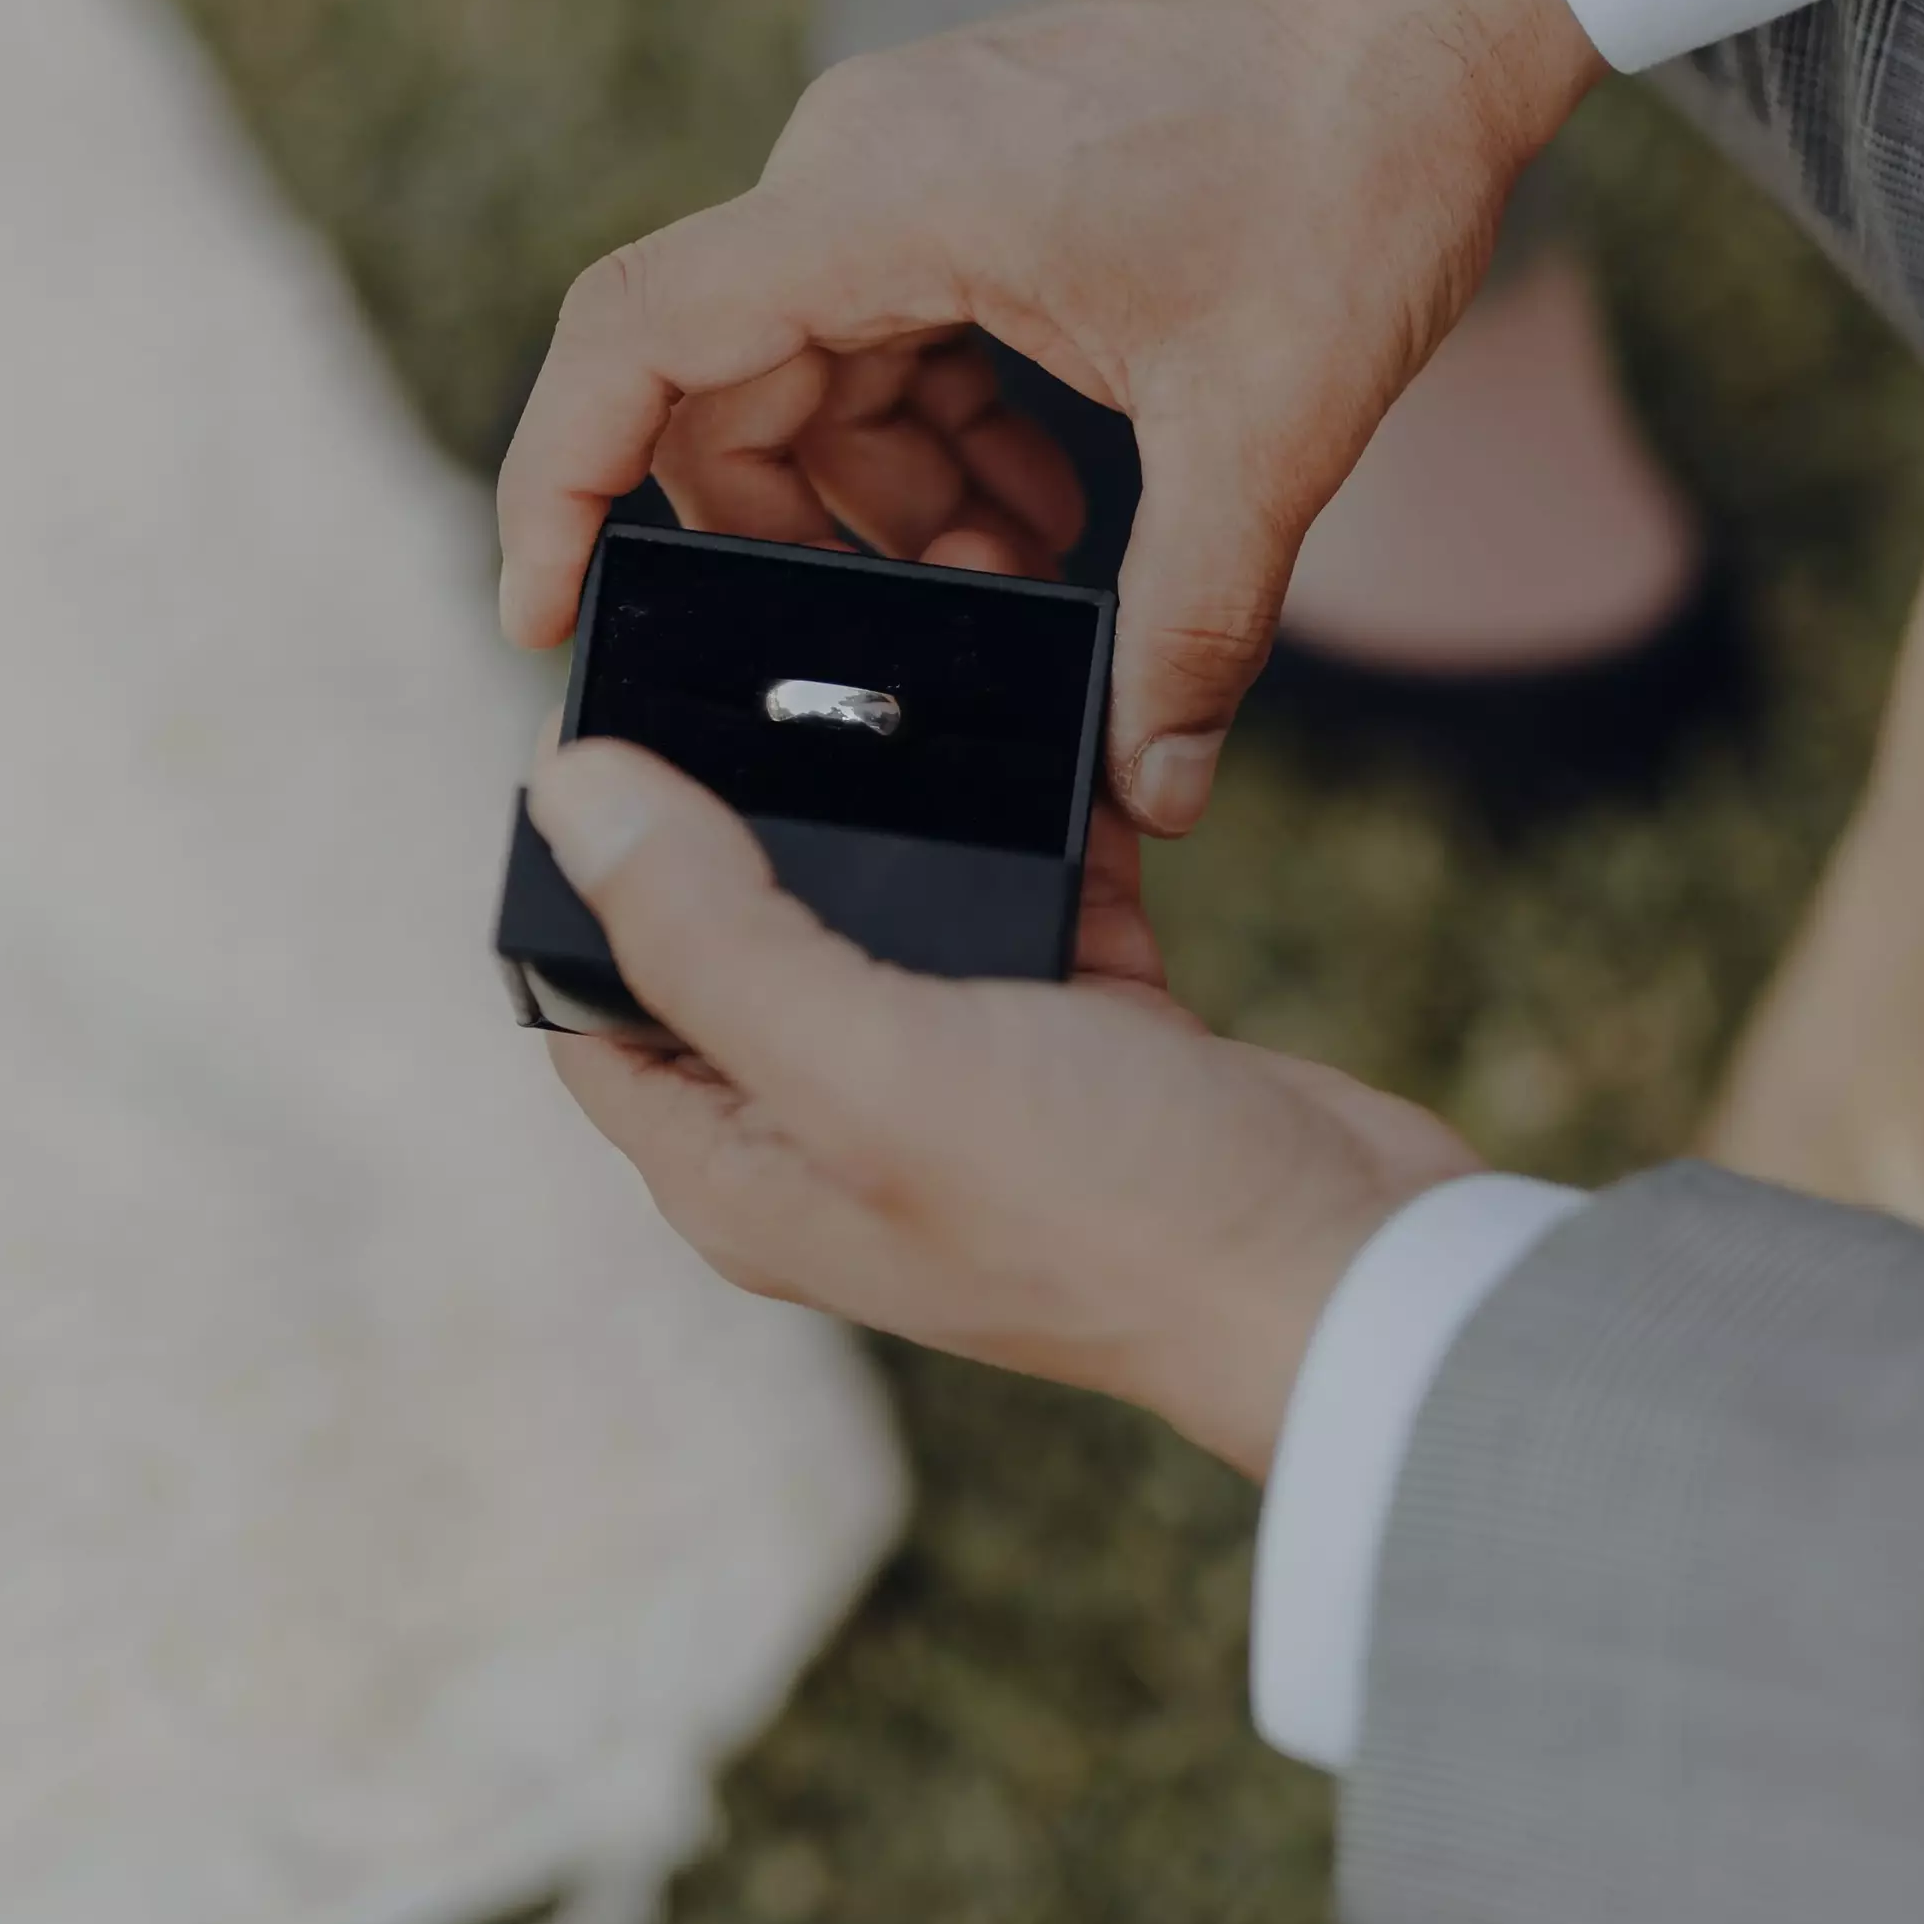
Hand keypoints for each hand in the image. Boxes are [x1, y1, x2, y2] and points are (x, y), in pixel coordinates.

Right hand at [497, 0, 1601, 835]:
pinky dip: (942, 430)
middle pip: (724, 390)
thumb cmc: (1349, 163)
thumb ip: (1192, 624)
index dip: (558, 486)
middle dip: (796, 539)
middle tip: (918, 633)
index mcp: (877, 202)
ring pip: (813, 371)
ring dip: (891, 497)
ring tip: (1030, 572)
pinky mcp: (963, 167)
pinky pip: (888, 327)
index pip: (631, 341)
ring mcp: (907, 158)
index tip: (551, 617)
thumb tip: (1150, 787)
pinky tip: (1051, 502)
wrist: (1435, 1)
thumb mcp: (1269, 430)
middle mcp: (854, 165)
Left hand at [524, 736, 1481, 1474]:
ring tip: (896, 650)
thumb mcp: (870, 1065)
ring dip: (898, 784)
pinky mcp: (1086, 1022)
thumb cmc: (1105, 1212)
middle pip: (739, 926)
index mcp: (744, 1167)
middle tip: (754, 647)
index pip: (592, 1003)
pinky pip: (1036, 875)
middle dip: (741, 796)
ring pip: (893, 888)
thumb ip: (710, 932)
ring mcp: (966, 1074)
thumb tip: (568, 790)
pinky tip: (1054, 708)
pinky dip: (1043, 798)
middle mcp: (837, 1124)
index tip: (604, 720)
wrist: (1355, 1276)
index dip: (580, 870)